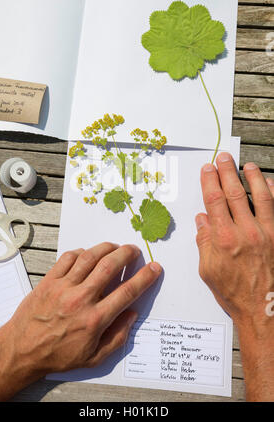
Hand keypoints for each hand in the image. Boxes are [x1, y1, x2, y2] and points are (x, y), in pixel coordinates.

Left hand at [0, 243, 161, 400]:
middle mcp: (81, 299)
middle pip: (110, 267)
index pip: (127, 292)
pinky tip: (88, 254)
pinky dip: (81, 252)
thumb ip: (117, 337)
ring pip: (90, 257)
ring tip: (116, 247)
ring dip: (107, 248)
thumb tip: (132, 315)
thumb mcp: (94, 357)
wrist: (22, 350)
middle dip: (127, 254)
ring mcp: (63, 287)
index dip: (144, 278)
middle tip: (134, 250)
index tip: (154, 268)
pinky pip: (68, 258)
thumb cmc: (57, 355)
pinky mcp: (49, 280)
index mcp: (95, 319)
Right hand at [196, 153, 273, 400]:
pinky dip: (273, 194)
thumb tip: (202, 219)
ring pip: (259, 197)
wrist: (262, 310)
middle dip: (227, 172)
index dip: (210, 181)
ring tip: (247, 166)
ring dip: (253, 178)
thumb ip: (204, 241)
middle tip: (224, 158)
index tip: (207, 169)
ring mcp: (266, 233)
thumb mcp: (208, 269)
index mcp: (224, 239)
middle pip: (234, 193)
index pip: (214, 200)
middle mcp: (246, 232)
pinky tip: (270, 185)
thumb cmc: (233, 292)